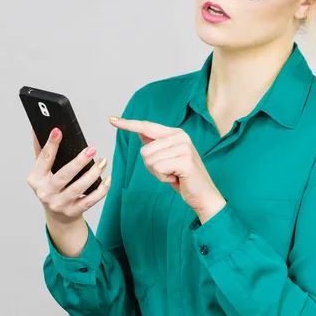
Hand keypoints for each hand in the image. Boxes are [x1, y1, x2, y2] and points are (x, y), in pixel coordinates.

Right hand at [27, 127, 110, 227]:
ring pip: (78, 188)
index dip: (51, 144)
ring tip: (102, 162)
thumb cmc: (50, 187)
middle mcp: (45, 192)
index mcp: (36, 178)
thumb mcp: (41, 171)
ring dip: (92, 174)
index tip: (58, 130)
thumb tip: (35, 128)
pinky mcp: (73, 212)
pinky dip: (100, 191)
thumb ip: (40, 151)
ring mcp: (59, 204)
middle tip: (92, 149)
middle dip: (79, 162)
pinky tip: (107, 179)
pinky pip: (89, 201)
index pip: (44, 159)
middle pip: (64, 175)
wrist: (57, 217)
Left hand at [109, 116, 225, 222]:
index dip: (128, 124)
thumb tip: (140, 132)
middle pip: (144, 150)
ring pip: (149, 160)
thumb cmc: (183, 177)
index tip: (112, 120)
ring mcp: (184, 147)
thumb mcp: (167, 158)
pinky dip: (163, 178)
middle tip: (169, 171)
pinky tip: (176, 179)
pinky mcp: (184, 160)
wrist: (204, 195)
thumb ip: (155, 144)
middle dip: (151, 166)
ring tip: (173, 175)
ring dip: (158, 173)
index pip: (147, 126)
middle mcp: (181, 137)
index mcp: (176, 133)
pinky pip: (157, 168)